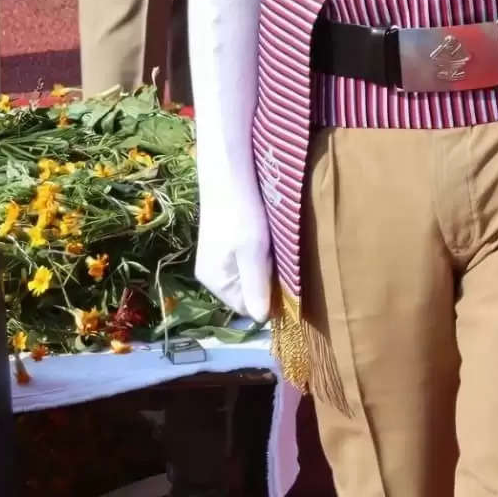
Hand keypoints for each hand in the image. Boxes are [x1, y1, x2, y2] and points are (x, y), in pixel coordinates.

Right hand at [192, 182, 272, 321]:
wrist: (227, 175)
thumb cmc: (240, 214)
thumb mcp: (253, 253)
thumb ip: (256, 287)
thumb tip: (261, 320)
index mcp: (216, 282)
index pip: (247, 308)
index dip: (268, 300)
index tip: (286, 283)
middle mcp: (212, 276)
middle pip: (247, 293)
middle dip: (266, 282)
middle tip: (279, 260)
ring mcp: (216, 259)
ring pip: (248, 276)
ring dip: (264, 267)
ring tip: (273, 248)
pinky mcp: (223, 245)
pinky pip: (245, 261)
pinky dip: (259, 254)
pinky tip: (265, 238)